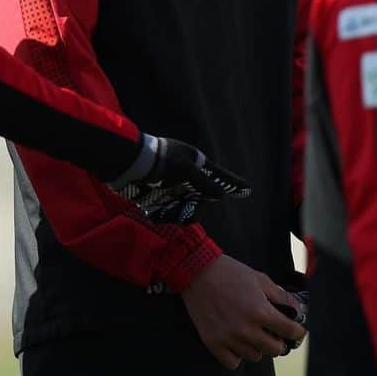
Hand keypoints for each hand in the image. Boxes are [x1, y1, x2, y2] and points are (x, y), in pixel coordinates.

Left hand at [108, 135, 250, 223]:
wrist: (128, 163)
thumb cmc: (160, 162)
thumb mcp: (185, 170)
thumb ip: (204, 183)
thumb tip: (220, 194)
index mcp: (194, 161)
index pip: (219, 174)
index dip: (233, 183)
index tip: (248, 189)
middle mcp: (185, 172)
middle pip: (200, 196)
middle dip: (193, 207)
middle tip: (182, 214)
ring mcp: (172, 182)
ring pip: (184, 205)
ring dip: (176, 213)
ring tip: (162, 211)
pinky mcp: (157, 191)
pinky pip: (169, 208)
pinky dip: (165, 213)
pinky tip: (154, 211)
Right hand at [180, 255, 306, 369]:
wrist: (198, 272)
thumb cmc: (230, 272)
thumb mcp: (259, 278)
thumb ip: (280, 296)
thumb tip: (297, 310)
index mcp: (260, 310)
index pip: (290, 330)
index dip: (298, 331)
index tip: (298, 331)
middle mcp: (246, 328)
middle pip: (275, 350)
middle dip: (279, 341)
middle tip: (274, 333)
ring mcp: (229, 338)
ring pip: (255, 357)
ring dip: (257, 347)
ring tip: (252, 334)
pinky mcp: (213, 343)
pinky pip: (233, 363)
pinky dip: (237, 355)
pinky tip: (236, 342)